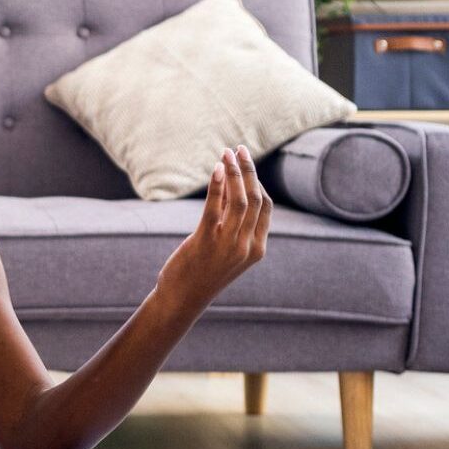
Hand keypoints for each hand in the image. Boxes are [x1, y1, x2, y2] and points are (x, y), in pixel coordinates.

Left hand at [157, 145, 270, 304]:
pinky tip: (217, 169)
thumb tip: (230, 186)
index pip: (266, 207)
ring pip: (240, 200)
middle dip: (249, 170)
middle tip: (240, 149)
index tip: (245, 163)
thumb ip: (231, 221)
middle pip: (256, 198)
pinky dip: (218, 186)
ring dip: (235, 172)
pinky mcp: (205, 242)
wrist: (182, 299)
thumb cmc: (202, 272)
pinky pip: (215, 209)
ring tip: (227, 153)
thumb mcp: (224, 247)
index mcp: (257, 248)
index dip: (258, 181)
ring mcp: (228, 245)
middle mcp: (246, 246)